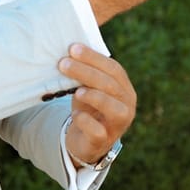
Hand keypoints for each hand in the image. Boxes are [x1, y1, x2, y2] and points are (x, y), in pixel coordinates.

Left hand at [59, 44, 136, 167]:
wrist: (86, 140)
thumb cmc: (88, 107)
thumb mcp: (88, 87)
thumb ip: (85, 72)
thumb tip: (69, 50)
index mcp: (124, 88)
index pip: (113, 68)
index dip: (93, 57)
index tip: (73, 48)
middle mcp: (126, 105)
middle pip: (110, 85)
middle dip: (86, 72)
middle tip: (63, 64)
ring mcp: (118, 124)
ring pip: (111, 107)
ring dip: (92, 96)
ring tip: (76, 90)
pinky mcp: (104, 140)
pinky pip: (97, 130)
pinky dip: (85, 120)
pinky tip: (75, 114)